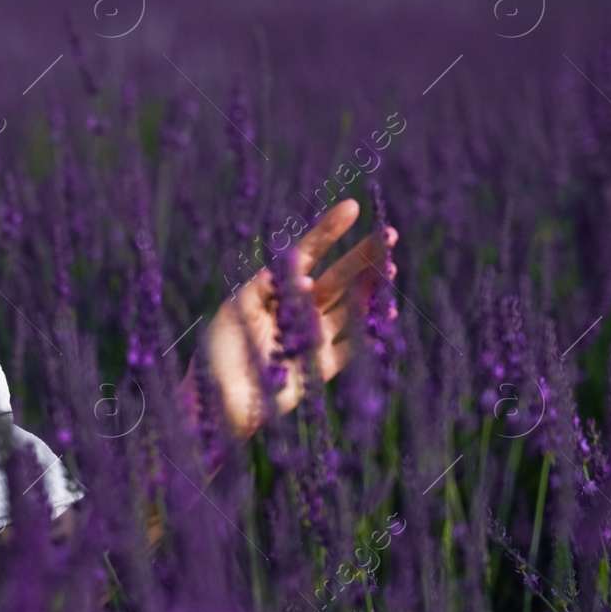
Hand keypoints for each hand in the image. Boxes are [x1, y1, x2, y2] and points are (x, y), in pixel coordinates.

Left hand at [187, 199, 397, 438]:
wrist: (218, 402)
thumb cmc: (219, 352)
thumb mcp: (236, 310)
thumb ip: (267, 289)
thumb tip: (306, 276)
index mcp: (274, 290)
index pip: (308, 255)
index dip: (329, 232)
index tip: (353, 208)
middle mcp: (297, 310)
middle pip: (337, 277)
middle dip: (363, 256)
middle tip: (388, 235)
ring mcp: (312, 337)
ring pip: (350, 306)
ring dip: (372, 287)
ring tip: (392, 267)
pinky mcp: (322, 367)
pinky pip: (354, 345)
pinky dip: (370, 329)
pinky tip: (387, 312)